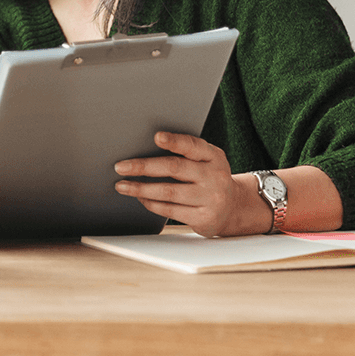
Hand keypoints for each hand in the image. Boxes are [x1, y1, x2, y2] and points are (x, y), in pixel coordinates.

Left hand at [113, 132, 257, 237]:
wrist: (233, 208)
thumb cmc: (209, 178)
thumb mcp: (206, 160)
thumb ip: (185, 152)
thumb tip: (146, 146)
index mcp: (214, 156)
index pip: (193, 146)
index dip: (175, 141)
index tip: (157, 137)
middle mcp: (215, 176)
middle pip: (174, 168)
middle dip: (143, 167)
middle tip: (121, 167)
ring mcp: (211, 198)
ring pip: (168, 192)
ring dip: (141, 188)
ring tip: (122, 185)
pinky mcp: (203, 218)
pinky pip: (170, 210)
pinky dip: (151, 203)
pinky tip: (140, 198)